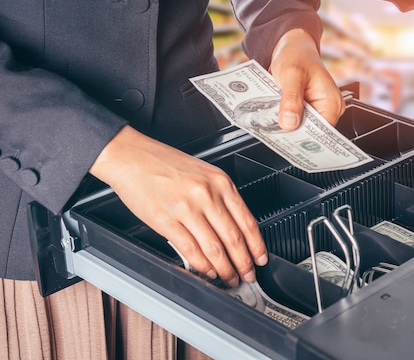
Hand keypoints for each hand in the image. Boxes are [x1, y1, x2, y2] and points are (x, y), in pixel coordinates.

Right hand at [89, 125, 267, 286]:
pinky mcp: (166, 221)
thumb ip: (221, 197)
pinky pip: (190, 249)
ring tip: (229, 278)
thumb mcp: (204, 173)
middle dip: (244, 263)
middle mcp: (207, 195)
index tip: (261, 258)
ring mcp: (187, 208)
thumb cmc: (165, 164)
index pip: (247, 221)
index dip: (257, 245)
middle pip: (234, 238)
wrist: (132, 157)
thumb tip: (235, 228)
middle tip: (248, 275)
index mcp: (220, 182)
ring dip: (225, 268)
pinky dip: (202, 265)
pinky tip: (208, 271)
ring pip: (214, 248)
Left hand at [269, 28, 344, 130]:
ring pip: (299, 127)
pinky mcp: (303, 110)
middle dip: (292, 131)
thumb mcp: (292, 75)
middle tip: (273, 131)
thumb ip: (291, 99)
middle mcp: (326, 109)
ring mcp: (315, 111)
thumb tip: (289, 123)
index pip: (322, 132)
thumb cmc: (296, 55)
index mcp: (332, 103)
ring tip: (270, 123)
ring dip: (285, 125)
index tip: (287, 139)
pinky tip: (272, 117)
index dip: (304, 136)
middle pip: (310, 131)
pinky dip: (283, 119)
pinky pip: (293, 120)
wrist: (290, 47)